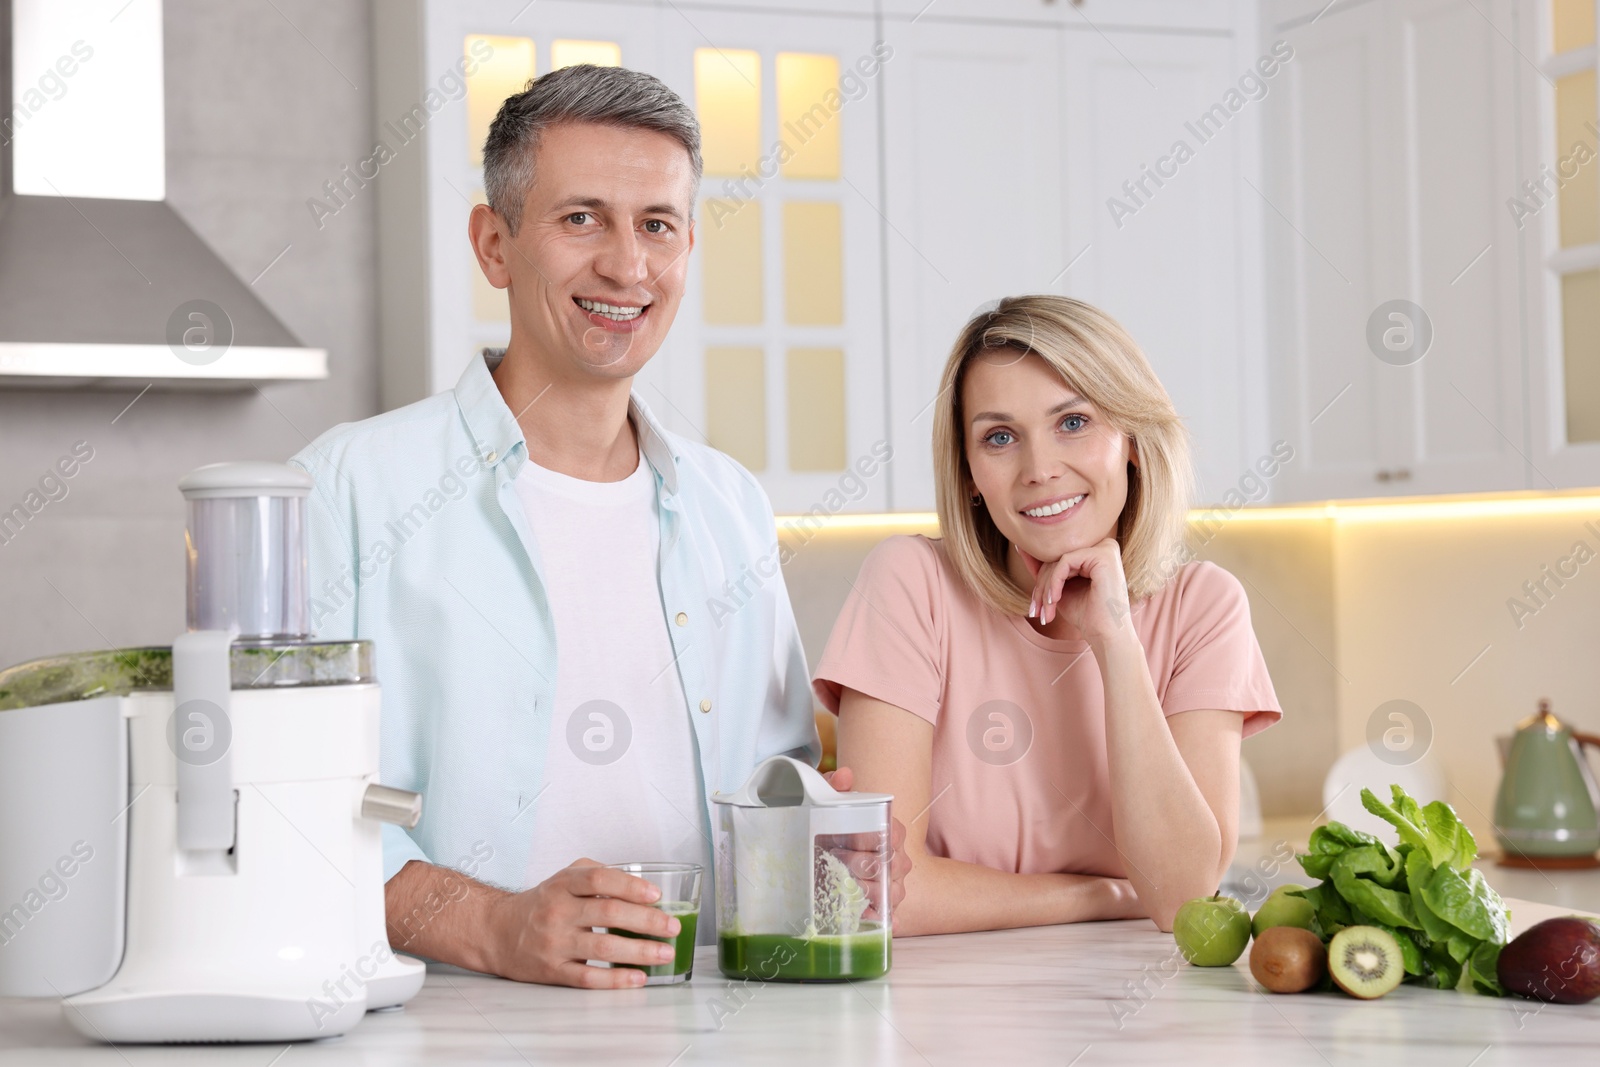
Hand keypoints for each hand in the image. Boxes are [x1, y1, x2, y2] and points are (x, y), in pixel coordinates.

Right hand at [485, 858, 683, 987]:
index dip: (631, 886)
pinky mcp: (552, 971)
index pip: (600, 879)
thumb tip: (639, 884)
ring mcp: (555, 943)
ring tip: (665, 952)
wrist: (496, 931)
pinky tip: (639, 977)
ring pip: (603, 948)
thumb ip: (598, 874)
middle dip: (647, 921)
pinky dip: (617, 979)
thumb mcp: (564, 877)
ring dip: (640, 952)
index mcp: (563, 884)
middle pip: (609, 914)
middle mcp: (558, 911)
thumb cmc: (541, 903)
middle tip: (672, 926)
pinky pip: (588, 977)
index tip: (656, 895)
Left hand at [822, 766, 912, 929]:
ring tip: (842, 886)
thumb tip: (845, 777)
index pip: (891, 836)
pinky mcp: (885, 906)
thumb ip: (835, 787)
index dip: (866, 841)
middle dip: (858, 865)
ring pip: (890, 893)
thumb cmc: (836, 828)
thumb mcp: (831, 803)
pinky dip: (877, 919)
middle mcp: (899, 858)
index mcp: (891, 830)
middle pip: (887, 866)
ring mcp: (895, 884)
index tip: (842, 841)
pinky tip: (863, 918)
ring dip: (864, 892)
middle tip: (835, 861)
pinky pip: (888, 916)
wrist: (832, 851)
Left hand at [1016, 537, 1132, 643]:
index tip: (1034, 605)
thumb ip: (1043, 569)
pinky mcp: (1103, 555)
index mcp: (1096, 552)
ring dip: (1045, 588)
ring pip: (1058, 560)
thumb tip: (1020, 547)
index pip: (1058, 558)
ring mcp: (1105, 548)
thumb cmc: (1086, 615)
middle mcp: (1103, 545)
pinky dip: (1054, 582)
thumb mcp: (1058, 589)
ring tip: (1045, 611)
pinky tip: (1054, 600)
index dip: (1042, 581)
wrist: (1106, 636)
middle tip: (1036, 611)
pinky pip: (1065, 562)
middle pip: (1057, 558)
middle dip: (1041, 587)